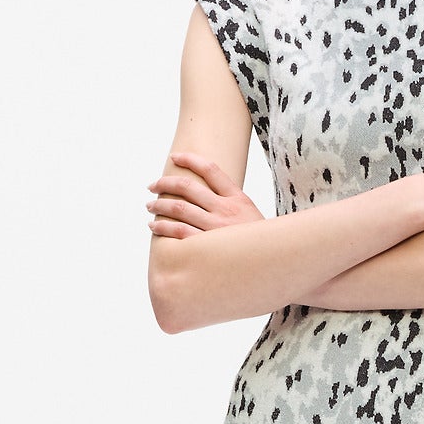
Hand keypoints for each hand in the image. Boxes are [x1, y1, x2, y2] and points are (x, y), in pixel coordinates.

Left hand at [148, 151, 263, 239]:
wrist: (273, 265)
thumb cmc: (258, 244)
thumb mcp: (251, 217)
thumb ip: (231, 204)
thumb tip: (207, 196)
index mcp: (238, 199)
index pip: (210, 169)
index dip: (189, 159)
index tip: (174, 157)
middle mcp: (226, 210)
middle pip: (188, 187)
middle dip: (165, 183)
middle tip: (153, 186)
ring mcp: (216, 228)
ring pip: (179, 208)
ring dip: (159, 205)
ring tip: (150, 206)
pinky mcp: (208, 247)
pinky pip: (179, 232)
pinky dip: (163, 227)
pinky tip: (154, 225)